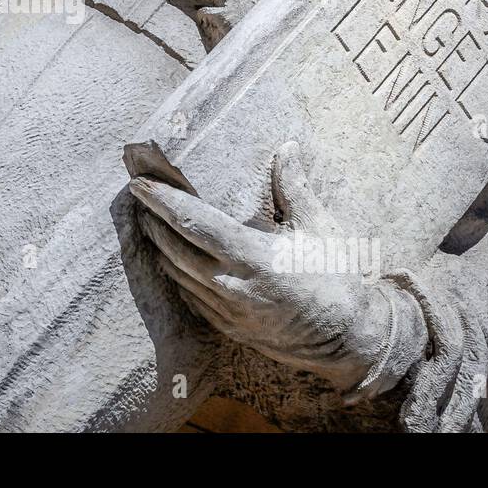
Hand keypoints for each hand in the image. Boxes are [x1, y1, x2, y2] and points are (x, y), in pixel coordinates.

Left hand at [131, 141, 399, 392]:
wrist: (350, 340)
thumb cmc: (338, 280)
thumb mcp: (319, 228)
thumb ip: (294, 187)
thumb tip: (286, 147)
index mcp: (253, 258)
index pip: (194, 224)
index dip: (164, 201)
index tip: (140, 182)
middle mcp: (233, 286)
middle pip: (174, 248)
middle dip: (152, 219)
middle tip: (138, 194)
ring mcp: (227, 311)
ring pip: (177, 274)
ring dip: (159, 246)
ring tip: (148, 220)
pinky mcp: (228, 328)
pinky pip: (189, 296)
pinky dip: (175, 273)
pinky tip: (171, 257)